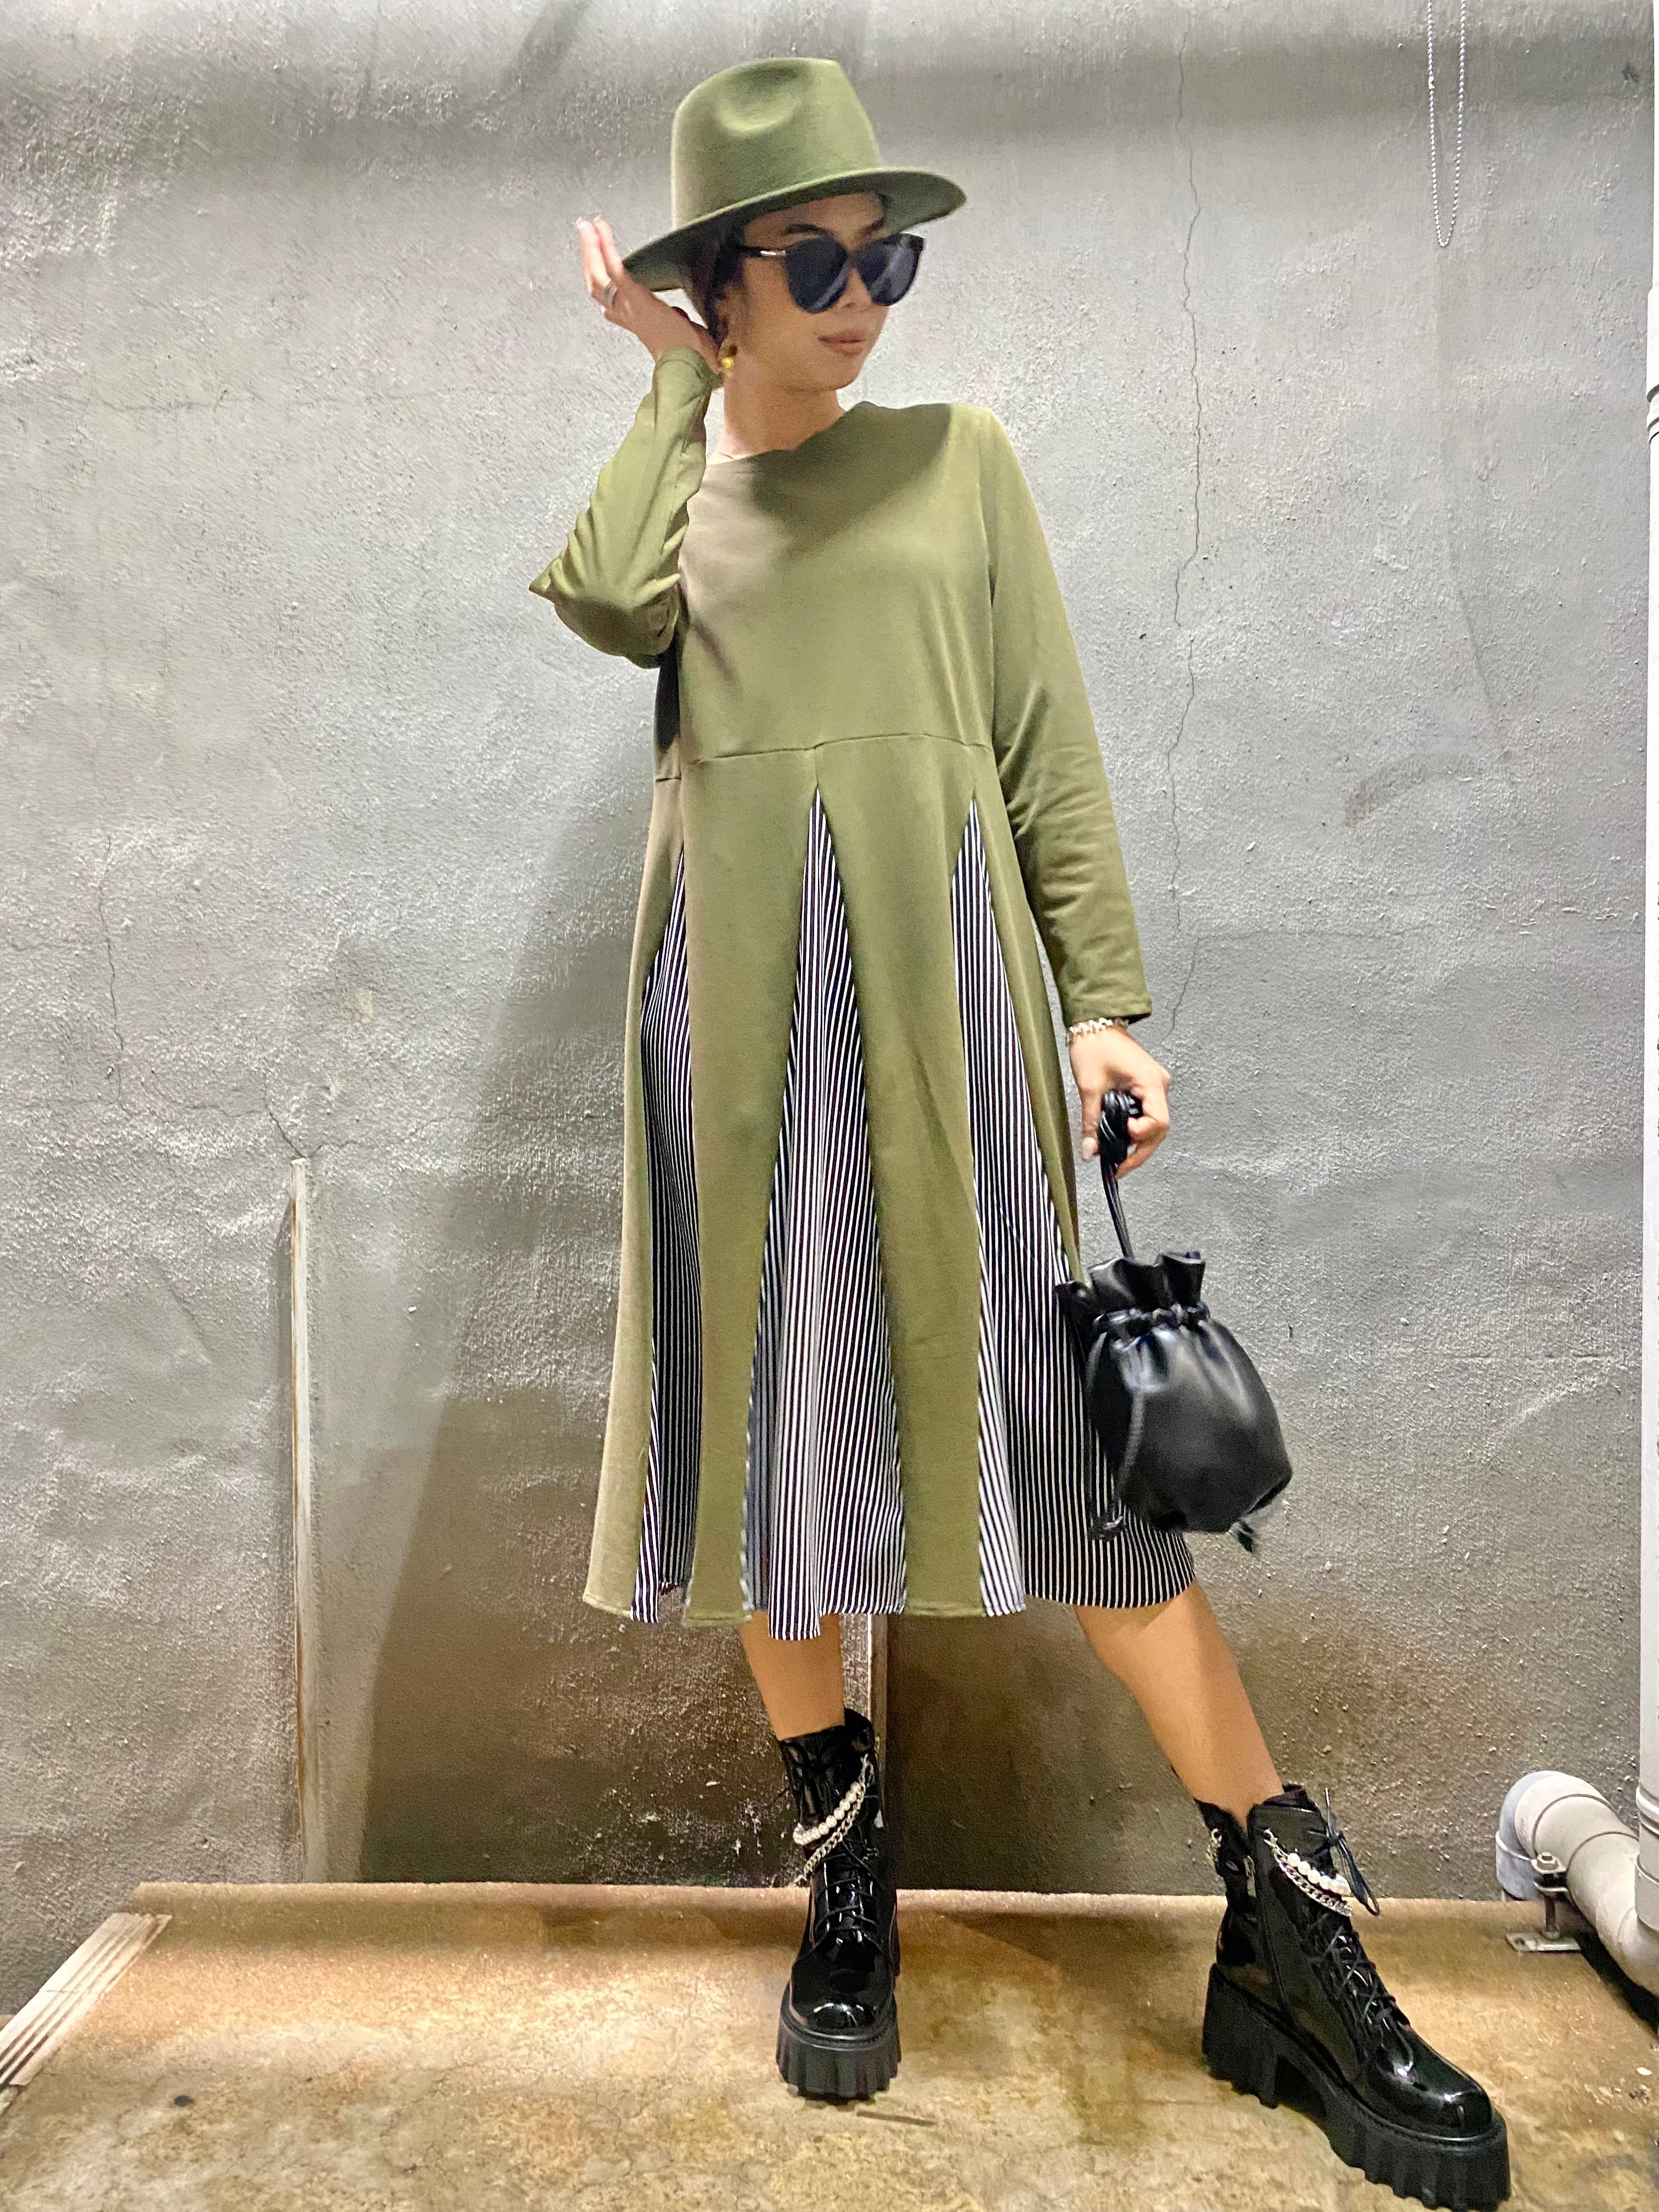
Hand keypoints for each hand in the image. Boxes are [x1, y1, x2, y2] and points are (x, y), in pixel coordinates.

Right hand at [575, 215, 721, 372]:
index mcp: (636, 324)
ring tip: (587, 226)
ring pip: (598, 276)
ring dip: (591, 249)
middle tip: (586, 234)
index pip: (610, 305)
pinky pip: (613, 269)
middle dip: (590, 260)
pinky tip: (600, 230)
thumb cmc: (692, 354)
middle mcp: (626, 316)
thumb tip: (677, 315)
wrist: (691, 364)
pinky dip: (605, 247)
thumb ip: (675, 321)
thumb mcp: (680, 333)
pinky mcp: (634, 298)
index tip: (600, 267)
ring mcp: (627, 307)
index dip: (602, 287)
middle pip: (597, 286)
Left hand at [1068, 1025, 1171, 1175]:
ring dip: (1137, 1141)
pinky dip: (1134, 1128)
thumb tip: (1090, 1151)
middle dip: (1139, 1150)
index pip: (1158, 1122)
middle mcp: (1158, 1085)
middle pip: (1158, 1129)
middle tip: (1119, 1168)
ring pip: (1153, 1124)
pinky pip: (1146, 1113)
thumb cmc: (1095, 1045)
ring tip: (1116, 1156)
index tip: (1121, 1137)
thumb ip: (1092, 1122)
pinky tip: (1119, 1138)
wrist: (1095, 1023)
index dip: (1141, 1136)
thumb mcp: (1090, 1087)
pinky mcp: (1145, 1086)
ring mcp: (1154, 1086)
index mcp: (1150, 1082)